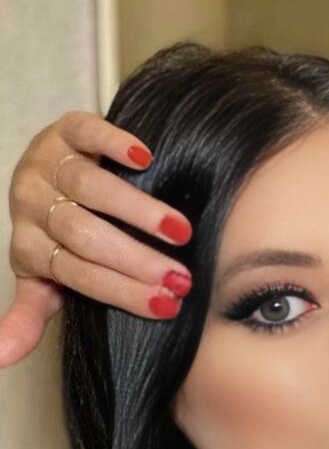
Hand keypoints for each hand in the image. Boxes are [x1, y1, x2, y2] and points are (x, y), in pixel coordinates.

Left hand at [0, 110, 194, 368]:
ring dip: (136, 210)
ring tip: (179, 231)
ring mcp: (46, 164)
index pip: (76, 274)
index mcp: (29, 249)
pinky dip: (113, 143)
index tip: (166, 305)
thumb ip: (28, 317)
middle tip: (181, 278)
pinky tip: (144, 159)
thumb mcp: (42, 282)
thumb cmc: (55, 239)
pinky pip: (85, 132)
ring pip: (88, 186)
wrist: (47, 172)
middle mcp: (31, 205)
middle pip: (83, 234)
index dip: (120, 290)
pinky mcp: (64, 130)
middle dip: (134, 260)